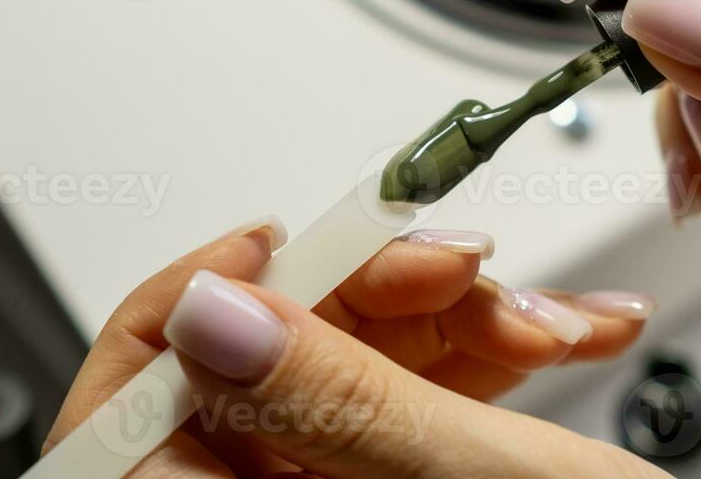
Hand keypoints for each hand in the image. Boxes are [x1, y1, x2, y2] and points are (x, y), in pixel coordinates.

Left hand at [44, 221, 664, 475]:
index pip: (130, 417)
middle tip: (467, 271)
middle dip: (381, 296)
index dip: (188, 309)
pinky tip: (570, 324)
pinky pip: (418, 385)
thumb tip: (209, 310)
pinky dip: (492, 344)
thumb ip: (337, 400)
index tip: (276, 244)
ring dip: (465, 313)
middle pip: (264, 363)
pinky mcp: (407, 472)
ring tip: (556, 318)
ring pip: (357, 358)